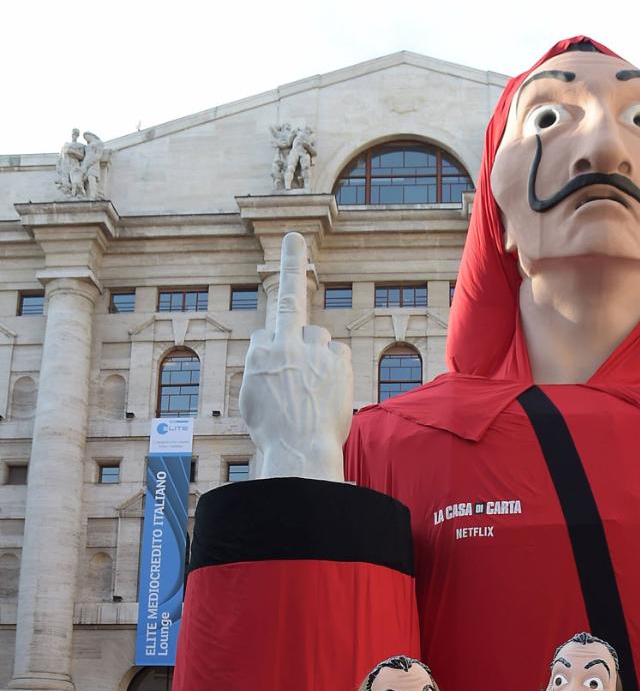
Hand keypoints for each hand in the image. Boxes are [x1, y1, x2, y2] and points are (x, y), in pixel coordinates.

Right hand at [239, 232, 353, 481]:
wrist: (299, 450)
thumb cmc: (273, 433)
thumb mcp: (251, 400)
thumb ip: (260, 369)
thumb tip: (266, 356)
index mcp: (257, 353)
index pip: (264, 333)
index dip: (278, 328)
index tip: (292, 263)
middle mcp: (284, 343)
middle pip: (292, 309)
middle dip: (293, 274)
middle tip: (294, 240)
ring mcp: (313, 350)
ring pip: (318, 337)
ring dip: (317, 356)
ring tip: (314, 391)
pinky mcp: (338, 360)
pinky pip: (338, 354)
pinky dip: (335, 369)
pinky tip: (329, 391)